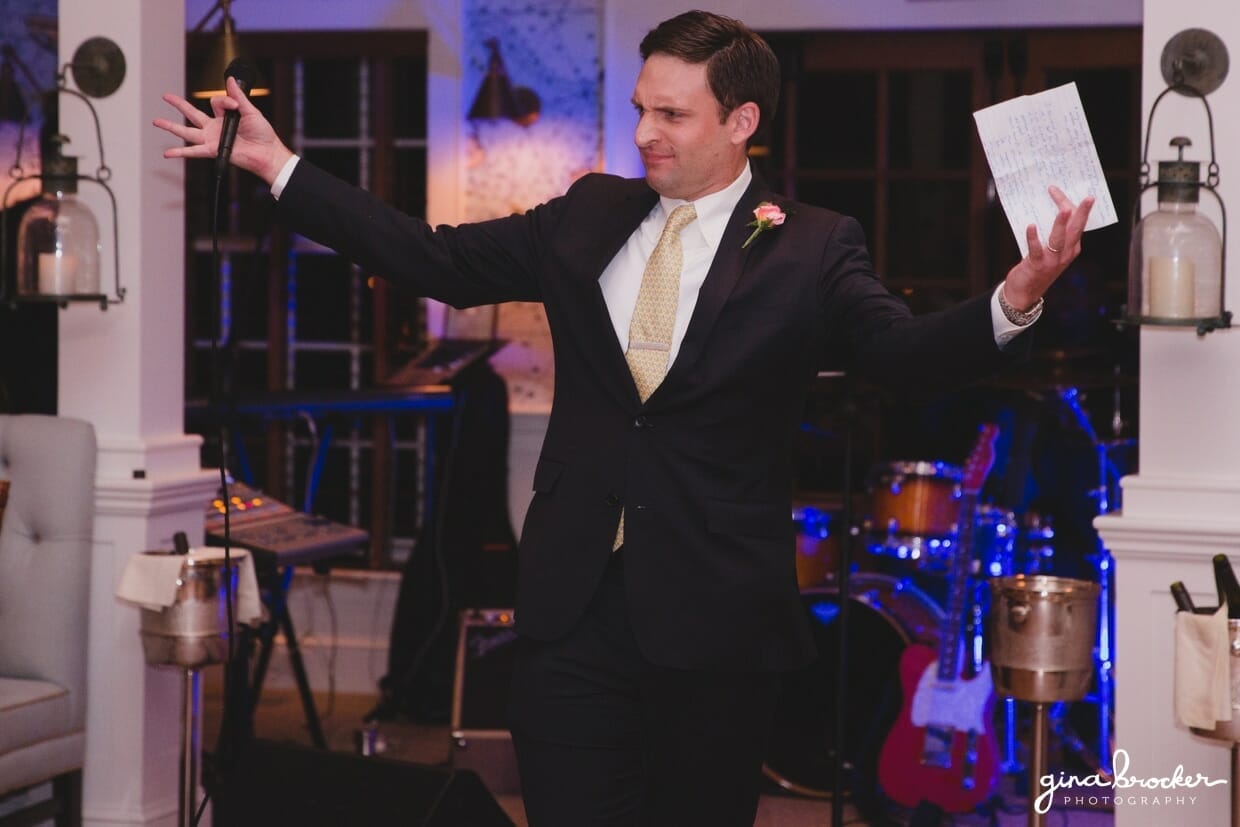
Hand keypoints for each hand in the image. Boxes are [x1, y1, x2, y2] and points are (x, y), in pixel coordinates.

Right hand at [152, 76, 292, 185]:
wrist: (267, 153)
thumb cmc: (263, 134)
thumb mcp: (250, 111)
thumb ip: (238, 96)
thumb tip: (231, 79)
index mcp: (224, 117)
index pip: (215, 102)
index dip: (225, 101)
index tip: (235, 106)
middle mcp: (215, 128)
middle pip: (192, 114)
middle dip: (178, 105)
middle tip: (166, 96)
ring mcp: (212, 140)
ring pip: (187, 132)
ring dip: (171, 127)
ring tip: (156, 122)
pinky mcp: (213, 150)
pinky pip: (193, 151)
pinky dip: (180, 152)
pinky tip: (167, 153)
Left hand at [1001, 185, 1094, 311]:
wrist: (1024, 294)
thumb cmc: (1036, 269)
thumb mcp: (1050, 252)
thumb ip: (1051, 235)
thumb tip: (1045, 211)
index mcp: (1071, 249)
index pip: (1078, 226)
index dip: (1078, 210)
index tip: (1077, 194)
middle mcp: (1065, 254)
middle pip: (1075, 230)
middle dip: (1081, 213)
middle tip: (1088, 198)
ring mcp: (1052, 261)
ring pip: (1059, 239)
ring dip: (1062, 223)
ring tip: (1064, 209)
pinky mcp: (1036, 265)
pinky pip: (1035, 249)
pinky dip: (1033, 237)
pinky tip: (1031, 226)